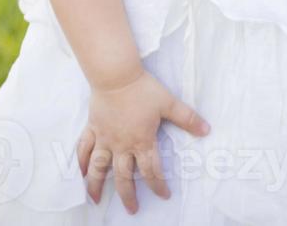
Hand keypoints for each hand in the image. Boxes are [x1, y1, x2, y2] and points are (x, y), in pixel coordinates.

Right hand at [76, 69, 210, 214]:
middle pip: (124, 176)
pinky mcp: (92, 128)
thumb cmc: (143, 89)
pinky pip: (84, 148)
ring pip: (99, 167)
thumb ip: (187, 118)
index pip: (152, 170)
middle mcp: (121, 145)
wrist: (116, 76)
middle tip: (131, 209)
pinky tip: (80, 172)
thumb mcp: (169, 103)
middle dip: (128, 195)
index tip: (163, 195)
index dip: (158, 185)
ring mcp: (104, 138)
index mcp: (142, 141)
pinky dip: (81, 161)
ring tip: (95, 199)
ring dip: (96, 185)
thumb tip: (206, 130)